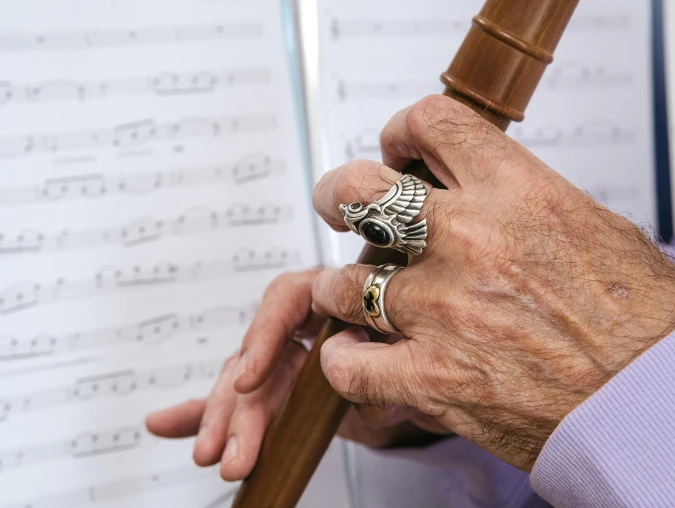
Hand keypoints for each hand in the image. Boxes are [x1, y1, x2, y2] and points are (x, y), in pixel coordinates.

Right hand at [145, 270, 446, 480]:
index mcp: (334, 298)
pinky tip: (165, 423)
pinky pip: (234, 403)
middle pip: (258, 353)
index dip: (263, 336)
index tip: (248, 380)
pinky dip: (200, 414)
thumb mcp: (406, 355)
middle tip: (231, 448)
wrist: (429, 389)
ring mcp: (286, 361)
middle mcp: (303, 326)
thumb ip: (375, 355)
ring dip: (220, 420)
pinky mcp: (276, 393)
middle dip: (238, 406)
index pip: (288, 299)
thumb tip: (340, 360)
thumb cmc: (419, 356)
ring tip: (210, 455)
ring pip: (243, 385)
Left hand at [310, 95, 674, 471]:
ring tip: (351, 297)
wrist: (664, 402)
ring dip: (341, 289)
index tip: (398, 149)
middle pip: (360, 192)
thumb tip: (493, 198)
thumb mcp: (597, 230)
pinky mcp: (434, 377)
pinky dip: (342, 362)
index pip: (433, 123)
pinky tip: (354, 358)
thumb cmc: (648, 322)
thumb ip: (530, 206)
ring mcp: (445, 310)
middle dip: (337, 194)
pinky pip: (350, 364)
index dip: (402, 130)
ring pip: (344, 283)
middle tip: (336, 206)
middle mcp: (471, 242)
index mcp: (518, 194)